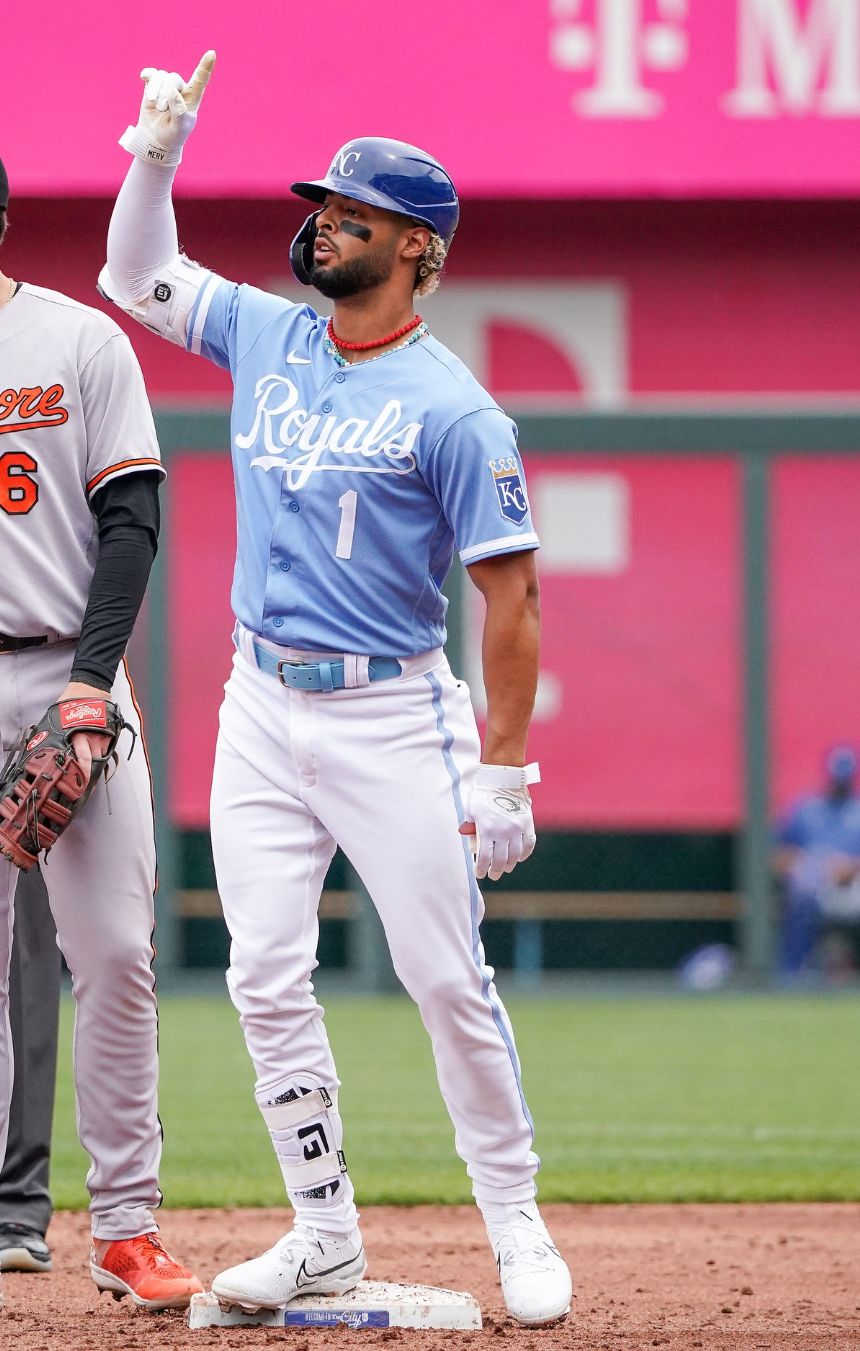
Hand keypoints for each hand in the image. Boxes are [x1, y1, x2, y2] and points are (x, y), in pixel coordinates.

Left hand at [56, 682, 112, 784]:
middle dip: (89, 776)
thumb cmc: (71, 701)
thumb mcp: (59, 718)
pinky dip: (102, 752)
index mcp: (77, 735)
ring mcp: (102, 735)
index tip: (76, 784)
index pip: (81, 760)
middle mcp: (91, 737)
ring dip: (96, 764)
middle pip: (92, 763)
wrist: (91, 686)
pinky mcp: (110, 731)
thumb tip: (43, 746)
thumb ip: (56, 733)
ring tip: (90, 772)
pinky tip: (97, 755)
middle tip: (85, 785)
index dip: (80, 775)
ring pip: (100, 756)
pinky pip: (107, 747)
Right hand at [120, 50, 215, 165]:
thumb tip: (172, 92)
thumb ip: (178, 111)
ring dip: (155, 91)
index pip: (200, 80)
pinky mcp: (153, 86)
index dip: (206, 67)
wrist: (155, 140)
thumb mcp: (178, 128)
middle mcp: (181, 89)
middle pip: (173, 78)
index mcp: (192, 98)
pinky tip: (144, 78)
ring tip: (156, 106)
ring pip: (161, 76)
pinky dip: (147, 75)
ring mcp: (166, 87)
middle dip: (165, 92)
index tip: (212, 54)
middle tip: (161, 108)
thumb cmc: (172, 135)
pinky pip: (151, 74)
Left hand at [460, 762, 538, 881]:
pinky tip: (520, 858)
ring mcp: (517, 828)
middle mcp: (503, 832)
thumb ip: (470, 827)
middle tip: (493, 875)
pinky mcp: (528, 823)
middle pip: (501, 860)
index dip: (481, 869)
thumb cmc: (483, 793)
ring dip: (510, 864)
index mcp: (487, 830)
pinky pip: (529, 844)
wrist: (503, 777)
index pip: (484, 858)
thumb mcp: (471, 809)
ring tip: (506, 868)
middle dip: (496, 871)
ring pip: (515, 855)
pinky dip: (525, 853)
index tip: (480, 874)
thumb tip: (469, 841)